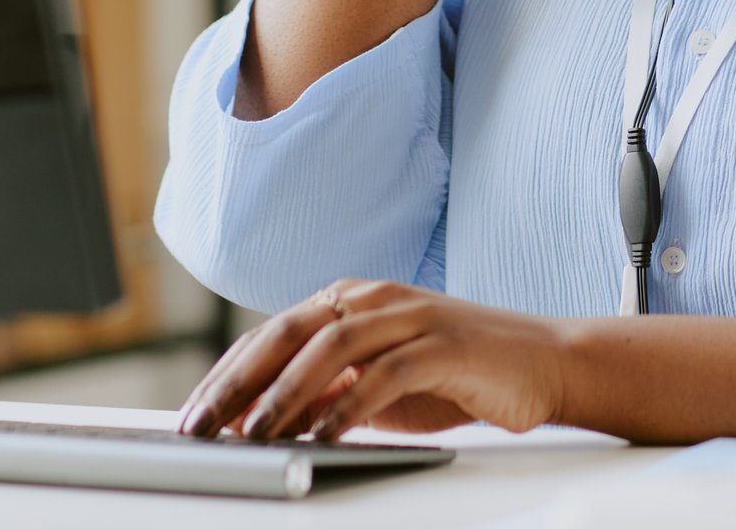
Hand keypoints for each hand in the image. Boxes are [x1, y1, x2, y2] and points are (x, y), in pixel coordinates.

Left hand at [177, 280, 571, 439]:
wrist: (543, 363)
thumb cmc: (458, 376)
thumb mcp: (378, 384)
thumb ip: (328, 391)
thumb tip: (263, 421)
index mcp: (353, 301)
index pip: (273, 334)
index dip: (227, 374)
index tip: (192, 416)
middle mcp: (376, 299)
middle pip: (290, 332)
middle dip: (238, 382)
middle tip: (202, 426)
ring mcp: (412, 317)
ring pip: (331, 347)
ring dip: (286, 394)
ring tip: (254, 435)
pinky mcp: (445, 345)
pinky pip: (386, 374)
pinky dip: (349, 406)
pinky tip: (325, 437)